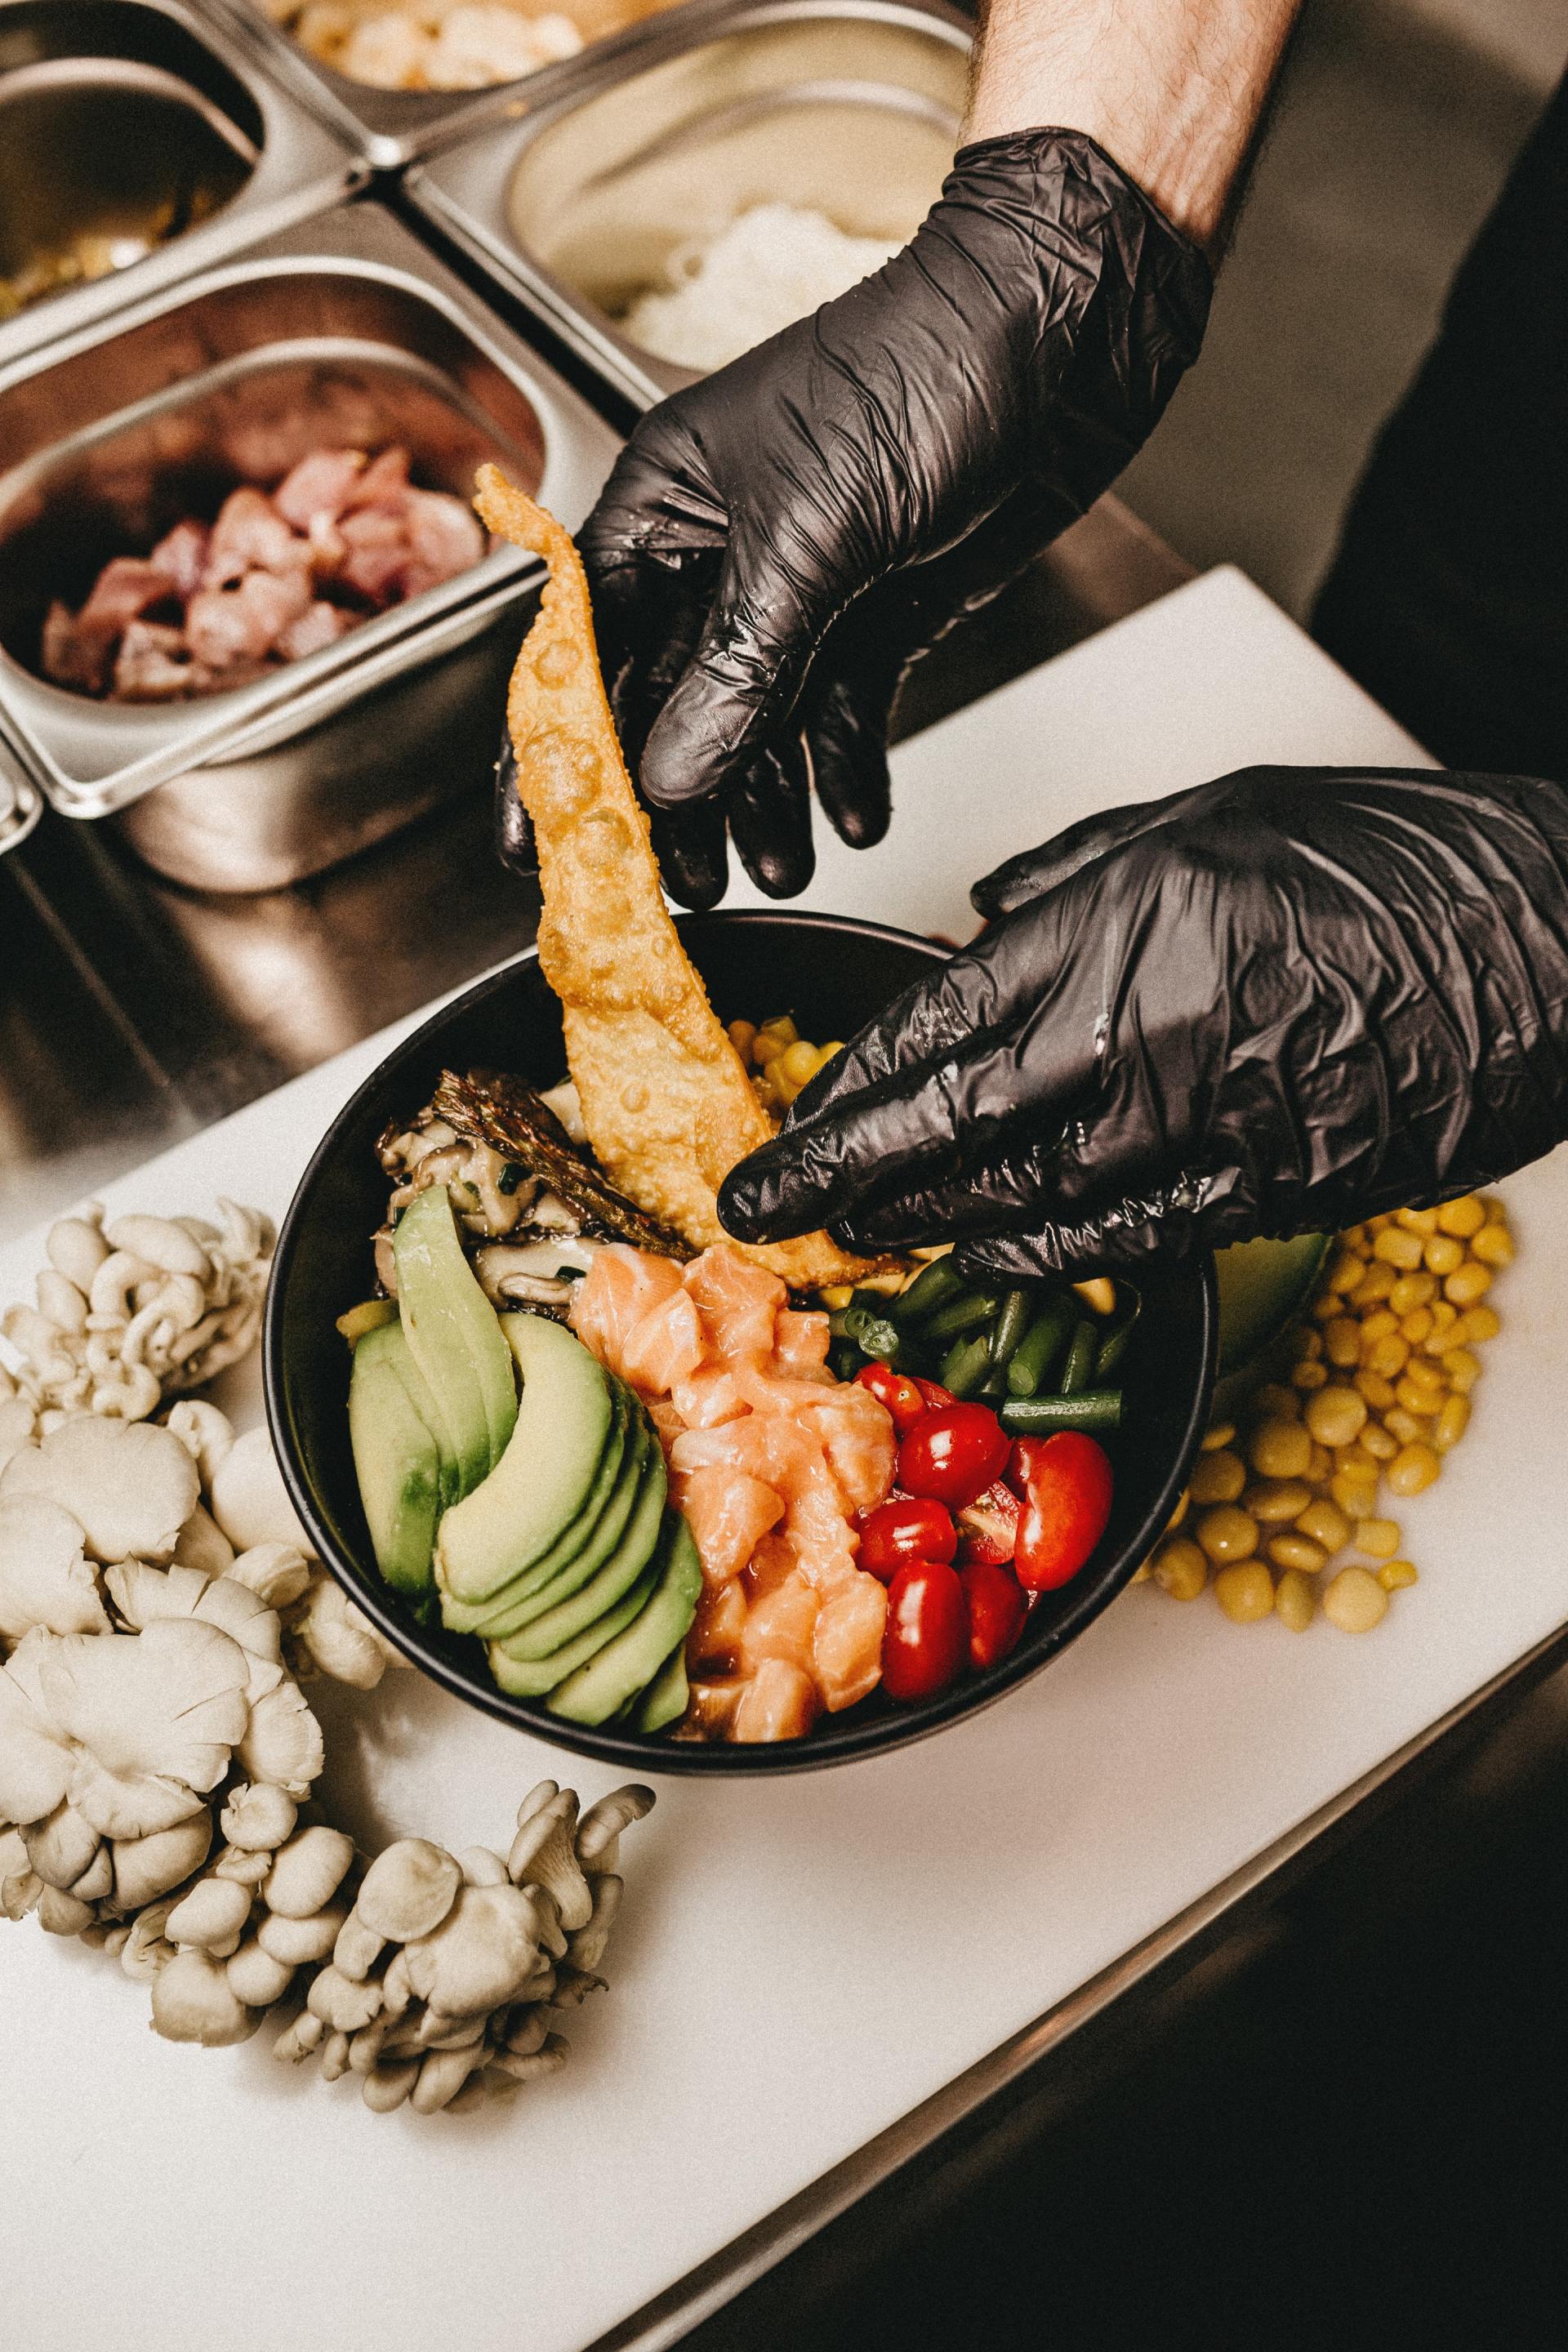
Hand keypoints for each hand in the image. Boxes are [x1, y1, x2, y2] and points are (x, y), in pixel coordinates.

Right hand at [534, 127, 1208, 909]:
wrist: (1064, 327)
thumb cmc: (925, 368)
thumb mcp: (813, 533)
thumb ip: (739, 666)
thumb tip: (671, 775)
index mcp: (666, 505)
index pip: (581, 646)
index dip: (559, 751)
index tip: (539, 842)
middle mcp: (720, 553)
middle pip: (667, 704)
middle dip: (676, 799)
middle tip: (683, 885)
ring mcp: (800, 589)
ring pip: (755, 723)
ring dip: (764, 801)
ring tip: (780, 869)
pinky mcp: (875, 614)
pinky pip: (842, 712)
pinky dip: (847, 769)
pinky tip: (856, 820)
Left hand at [718, 767, 1567, 1270]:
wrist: (1557, 936)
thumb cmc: (1396, 858)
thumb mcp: (1211, 815)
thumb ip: (1076, 875)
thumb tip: (983, 918)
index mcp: (1112, 925)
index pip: (931, 1028)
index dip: (844, 1093)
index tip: (784, 1129)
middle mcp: (1136, 1035)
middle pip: (944, 1131)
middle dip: (839, 1181)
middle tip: (761, 1215)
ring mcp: (1201, 1125)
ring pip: (1019, 1199)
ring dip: (927, 1225)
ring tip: (860, 1237)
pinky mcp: (1267, 1189)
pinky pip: (1122, 1238)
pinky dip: (1043, 1252)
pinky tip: (989, 1256)